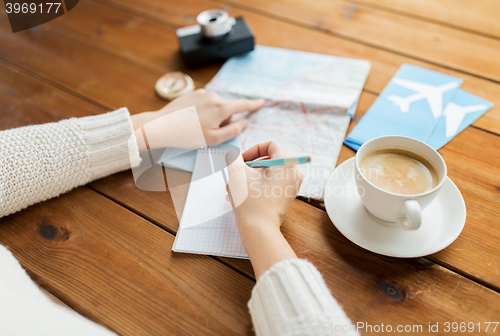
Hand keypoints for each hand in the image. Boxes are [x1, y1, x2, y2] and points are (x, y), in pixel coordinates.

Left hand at [131, 89, 264, 147]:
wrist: (162, 126)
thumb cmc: (187, 135)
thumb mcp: (214, 139)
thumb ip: (233, 131)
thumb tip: (243, 122)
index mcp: (221, 108)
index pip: (243, 105)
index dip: (254, 105)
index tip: (262, 102)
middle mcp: (213, 96)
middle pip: (227, 109)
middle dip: (223, 120)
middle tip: (209, 133)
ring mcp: (201, 93)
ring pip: (215, 106)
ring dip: (212, 116)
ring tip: (197, 127)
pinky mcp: (191, 94)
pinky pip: (204, 104)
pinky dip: (202, 112)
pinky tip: (191, 121)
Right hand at [225, 141, 302, 277]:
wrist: (259, 230)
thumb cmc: (250, 202)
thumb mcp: (237, 174)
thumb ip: (234, 159)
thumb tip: (235, 156)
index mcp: (286, 165)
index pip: (271, 145)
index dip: (254, 149)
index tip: (242, 160)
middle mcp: (293, 175)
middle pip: (270, 160)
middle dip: (249, 166)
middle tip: (236, 173)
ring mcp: (291, 187)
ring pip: (268, 174)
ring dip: (249, 177)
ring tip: (232, 186)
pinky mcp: (286, 198)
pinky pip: (270, 185)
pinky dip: (255, 186)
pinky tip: (238, 194)